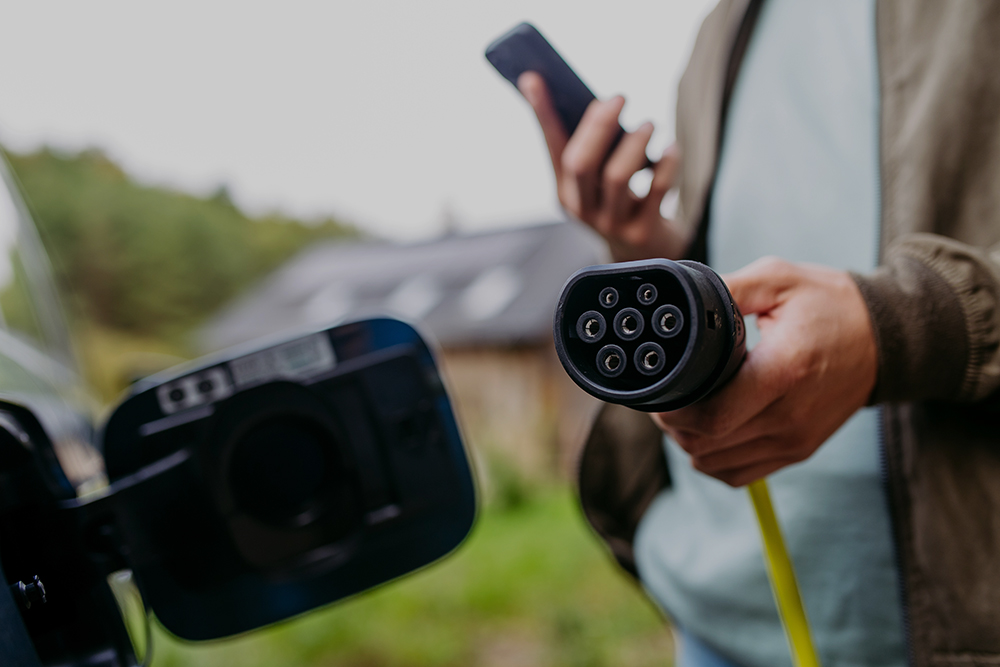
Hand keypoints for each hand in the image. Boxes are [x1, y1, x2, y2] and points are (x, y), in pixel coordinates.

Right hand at [517, 71, 685, 261]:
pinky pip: (656, 190)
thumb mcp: (601, 179)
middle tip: (619, 97)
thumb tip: (602, 102)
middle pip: (581, 162)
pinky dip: (666, 163)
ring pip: (617, 176)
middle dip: (599, 125)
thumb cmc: (623, 203)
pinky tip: (672, 150)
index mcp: (565, 191)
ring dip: (635, 142)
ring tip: (649, 125)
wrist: (645, 255)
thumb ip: (596, 147)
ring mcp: (611, 223)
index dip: (542, 113)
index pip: (550, 146)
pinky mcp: (642, 230)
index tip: (532, 78)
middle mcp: (583, 209)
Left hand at [652, 257, 877, 486]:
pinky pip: (738, 474)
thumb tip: (680, 303)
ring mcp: (795, 439)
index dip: (674, 411)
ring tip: (684, 412)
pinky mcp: (798, 450)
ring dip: (689, 443)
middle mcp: (790, 415)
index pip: (713, 416)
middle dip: (673, 426)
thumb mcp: (778, 279)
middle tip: (663, 400)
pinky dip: (713, 459)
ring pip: (717, 465)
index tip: (659, 392)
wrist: (889, 339)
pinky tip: (707, 432)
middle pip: (707, 445)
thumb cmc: (831, 304)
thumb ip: (727, 290)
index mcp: (784, 371)